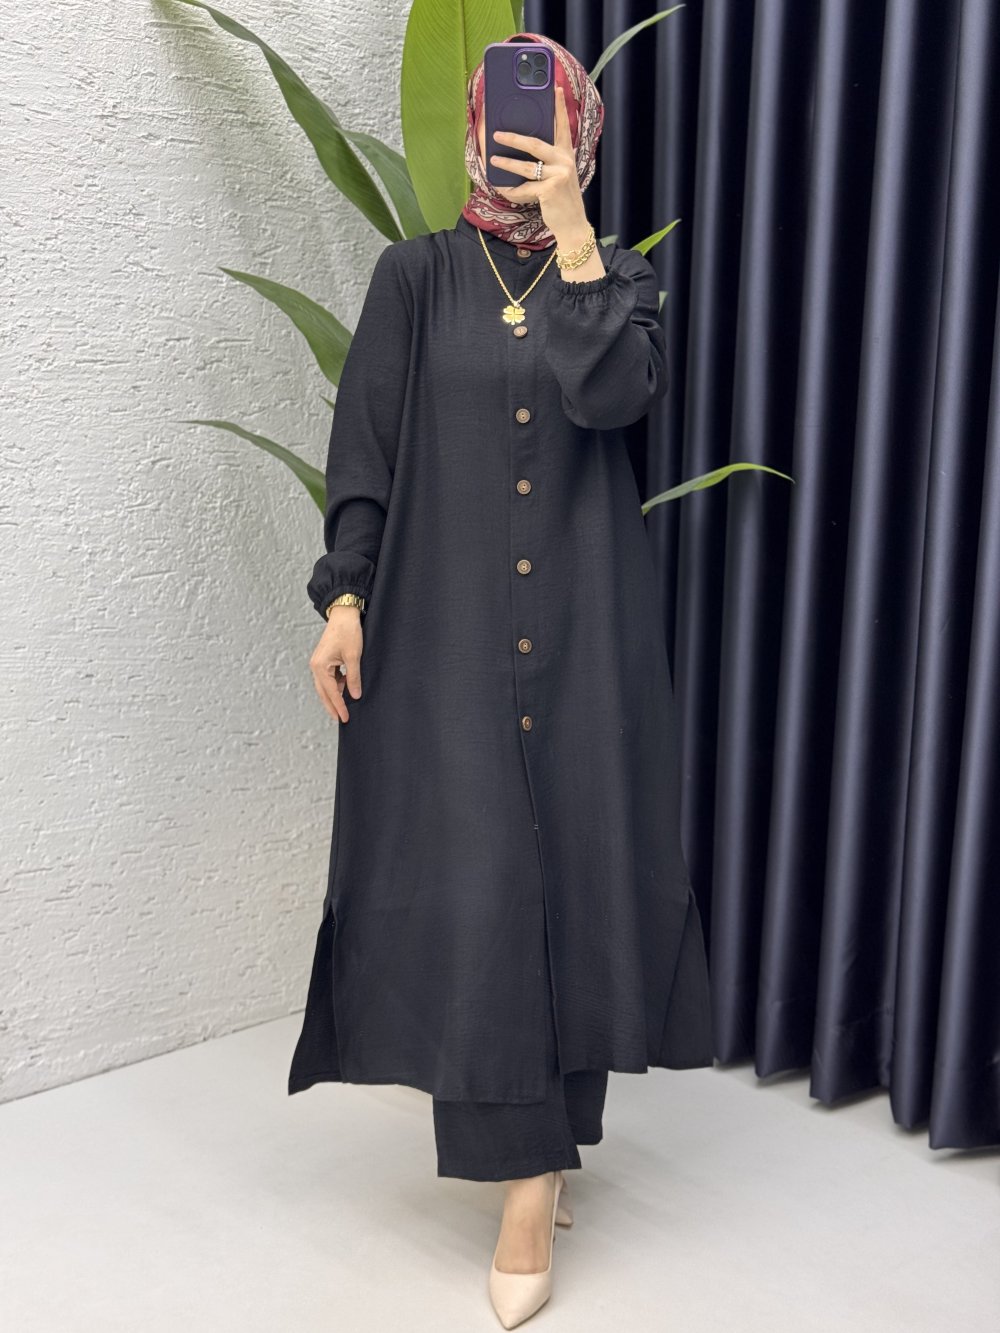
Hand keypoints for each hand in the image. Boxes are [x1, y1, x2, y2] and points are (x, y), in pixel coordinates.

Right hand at [310, 607, 362, 722]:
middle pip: (323, 692)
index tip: (345, 718)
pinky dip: (337, 685)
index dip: (339, 706)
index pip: (331, 692)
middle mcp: (316, 666)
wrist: (344, 614)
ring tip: (344, 708)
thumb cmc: (348, 632)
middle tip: (341, 719)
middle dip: (332, 706)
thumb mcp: (354, 657)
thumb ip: (354, 678)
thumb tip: (355, 695)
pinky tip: (346, 689)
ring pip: (325, 686)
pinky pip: (329, 677)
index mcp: (320, 666)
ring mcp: (319, 663)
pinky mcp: (324, 659)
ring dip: (335, 696)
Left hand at [489, 85, 590, 243]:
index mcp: (566, 154)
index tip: (557, 87)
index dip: (559, 106)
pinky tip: (503, 189)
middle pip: (535, 143)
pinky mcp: (551, 191)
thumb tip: (520, 152)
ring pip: (526, 167)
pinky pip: (524, 189)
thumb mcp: (558, 175)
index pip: (562, 126)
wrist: (573, 224)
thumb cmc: (561, 199)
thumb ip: (546, 162)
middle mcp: (564, 161)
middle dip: (513, 138)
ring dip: (506, 164)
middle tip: (496, 134)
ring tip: (492, 160)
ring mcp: (559, 175)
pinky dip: (512, 191)